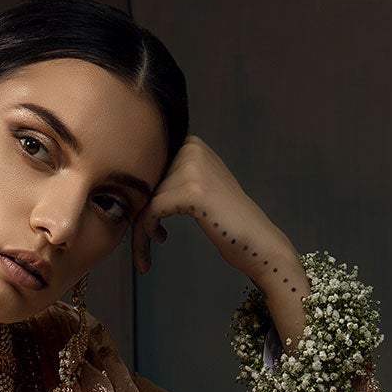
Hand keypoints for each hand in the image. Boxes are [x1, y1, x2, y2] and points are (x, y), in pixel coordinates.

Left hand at [131, 134, 296, 282]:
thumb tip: (133, 181)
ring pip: (143, 199)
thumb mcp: (200, 186)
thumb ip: (173, 176)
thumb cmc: (227, 222)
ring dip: (140, 229)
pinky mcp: (190, 191)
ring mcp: (192, 168)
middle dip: (137, 214)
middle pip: (142, 183)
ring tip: (149, 248)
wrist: (258, 242)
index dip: (137, 196)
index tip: (141, 222)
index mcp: (191, 144)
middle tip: (143, 241)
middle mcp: (191, 148)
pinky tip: (159, 241)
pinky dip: (144, 234)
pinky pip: (149, 212)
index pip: (146, 167)